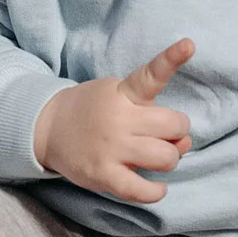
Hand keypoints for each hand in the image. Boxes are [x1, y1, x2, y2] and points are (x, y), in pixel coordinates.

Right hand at [32, 38, 194, 202]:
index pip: (151, 75)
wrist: (48, 128)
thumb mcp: (117, 96)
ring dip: (168, 159)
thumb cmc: (93, 111)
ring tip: (156, 157)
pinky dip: (155, 191)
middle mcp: (120, 118)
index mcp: (123, 93)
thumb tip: (185, 144)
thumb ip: (152, 115)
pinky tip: (157, 186)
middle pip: (173, 126)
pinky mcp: (103, 175)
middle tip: (163, 134)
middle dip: (176, 132)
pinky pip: (141, 190)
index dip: (171, 59)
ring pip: (165, 158)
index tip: (188, 45)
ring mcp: (111, 148)